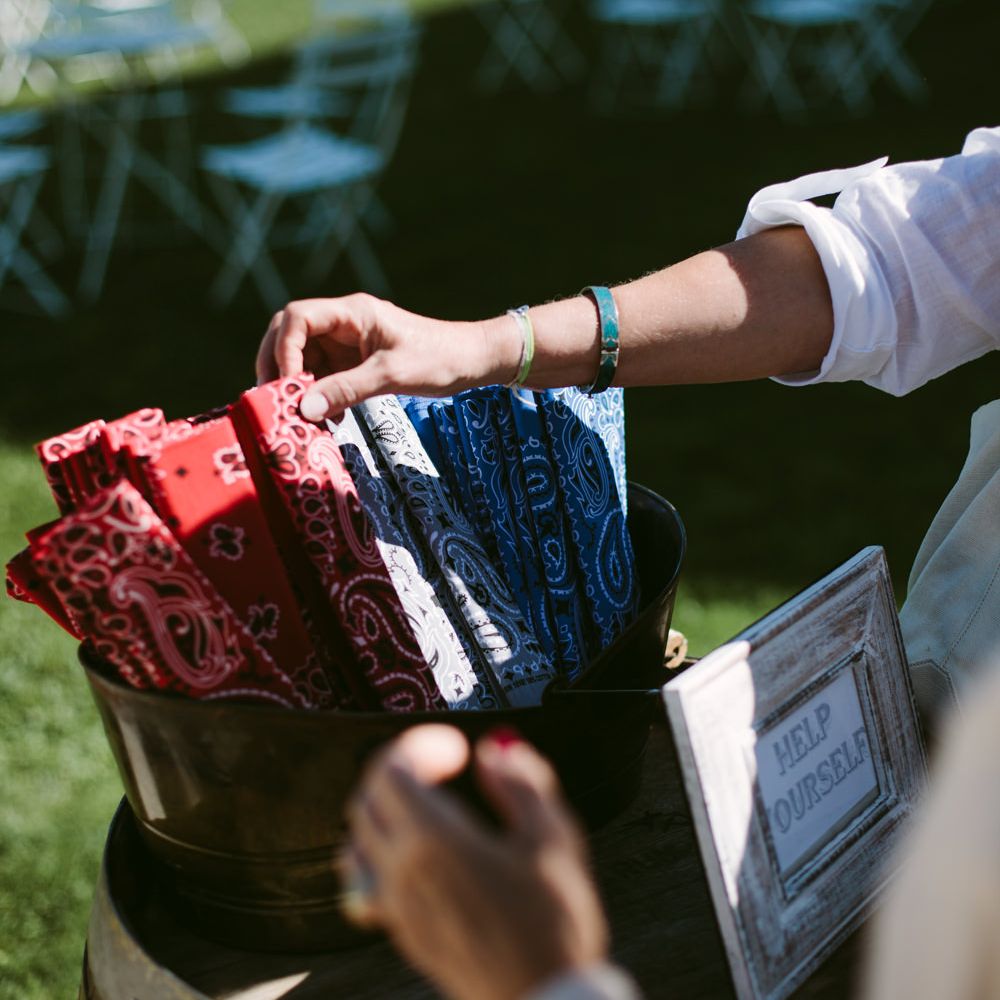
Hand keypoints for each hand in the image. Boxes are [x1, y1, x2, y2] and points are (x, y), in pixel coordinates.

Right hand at [256, 295, 517, 420]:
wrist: (472, 361)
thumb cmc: (440, 359)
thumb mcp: (392, 375)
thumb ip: (347, 389)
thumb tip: (304, 408)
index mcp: (352, 312)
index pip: (297, 318)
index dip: (283, 350)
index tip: (287, 385)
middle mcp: (344, 323)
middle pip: (290, 335)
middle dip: (277, 367)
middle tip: (273, 401)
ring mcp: (347, 342)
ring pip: (303, 358)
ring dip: (297, 386)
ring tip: (298, 417)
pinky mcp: (355, 362)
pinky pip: (324, 376)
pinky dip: (319, 396)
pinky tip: (327, 419)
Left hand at [343, 725, 608, 999]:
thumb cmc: (553, 925)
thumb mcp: (555, 841)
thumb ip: (523, 784)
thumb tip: (495, 749)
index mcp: (434, 841)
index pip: (391, 770)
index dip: (418, 744)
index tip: (456, 746)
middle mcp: (401, 871)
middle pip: (368, 798)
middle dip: (401, 769)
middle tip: (443, 765)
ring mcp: (395, 905)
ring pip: (358, 838)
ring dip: (385, 808)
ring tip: (428, 804)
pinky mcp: (400, 930)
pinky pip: (365, 877)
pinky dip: (380, 849)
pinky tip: (419, 852)